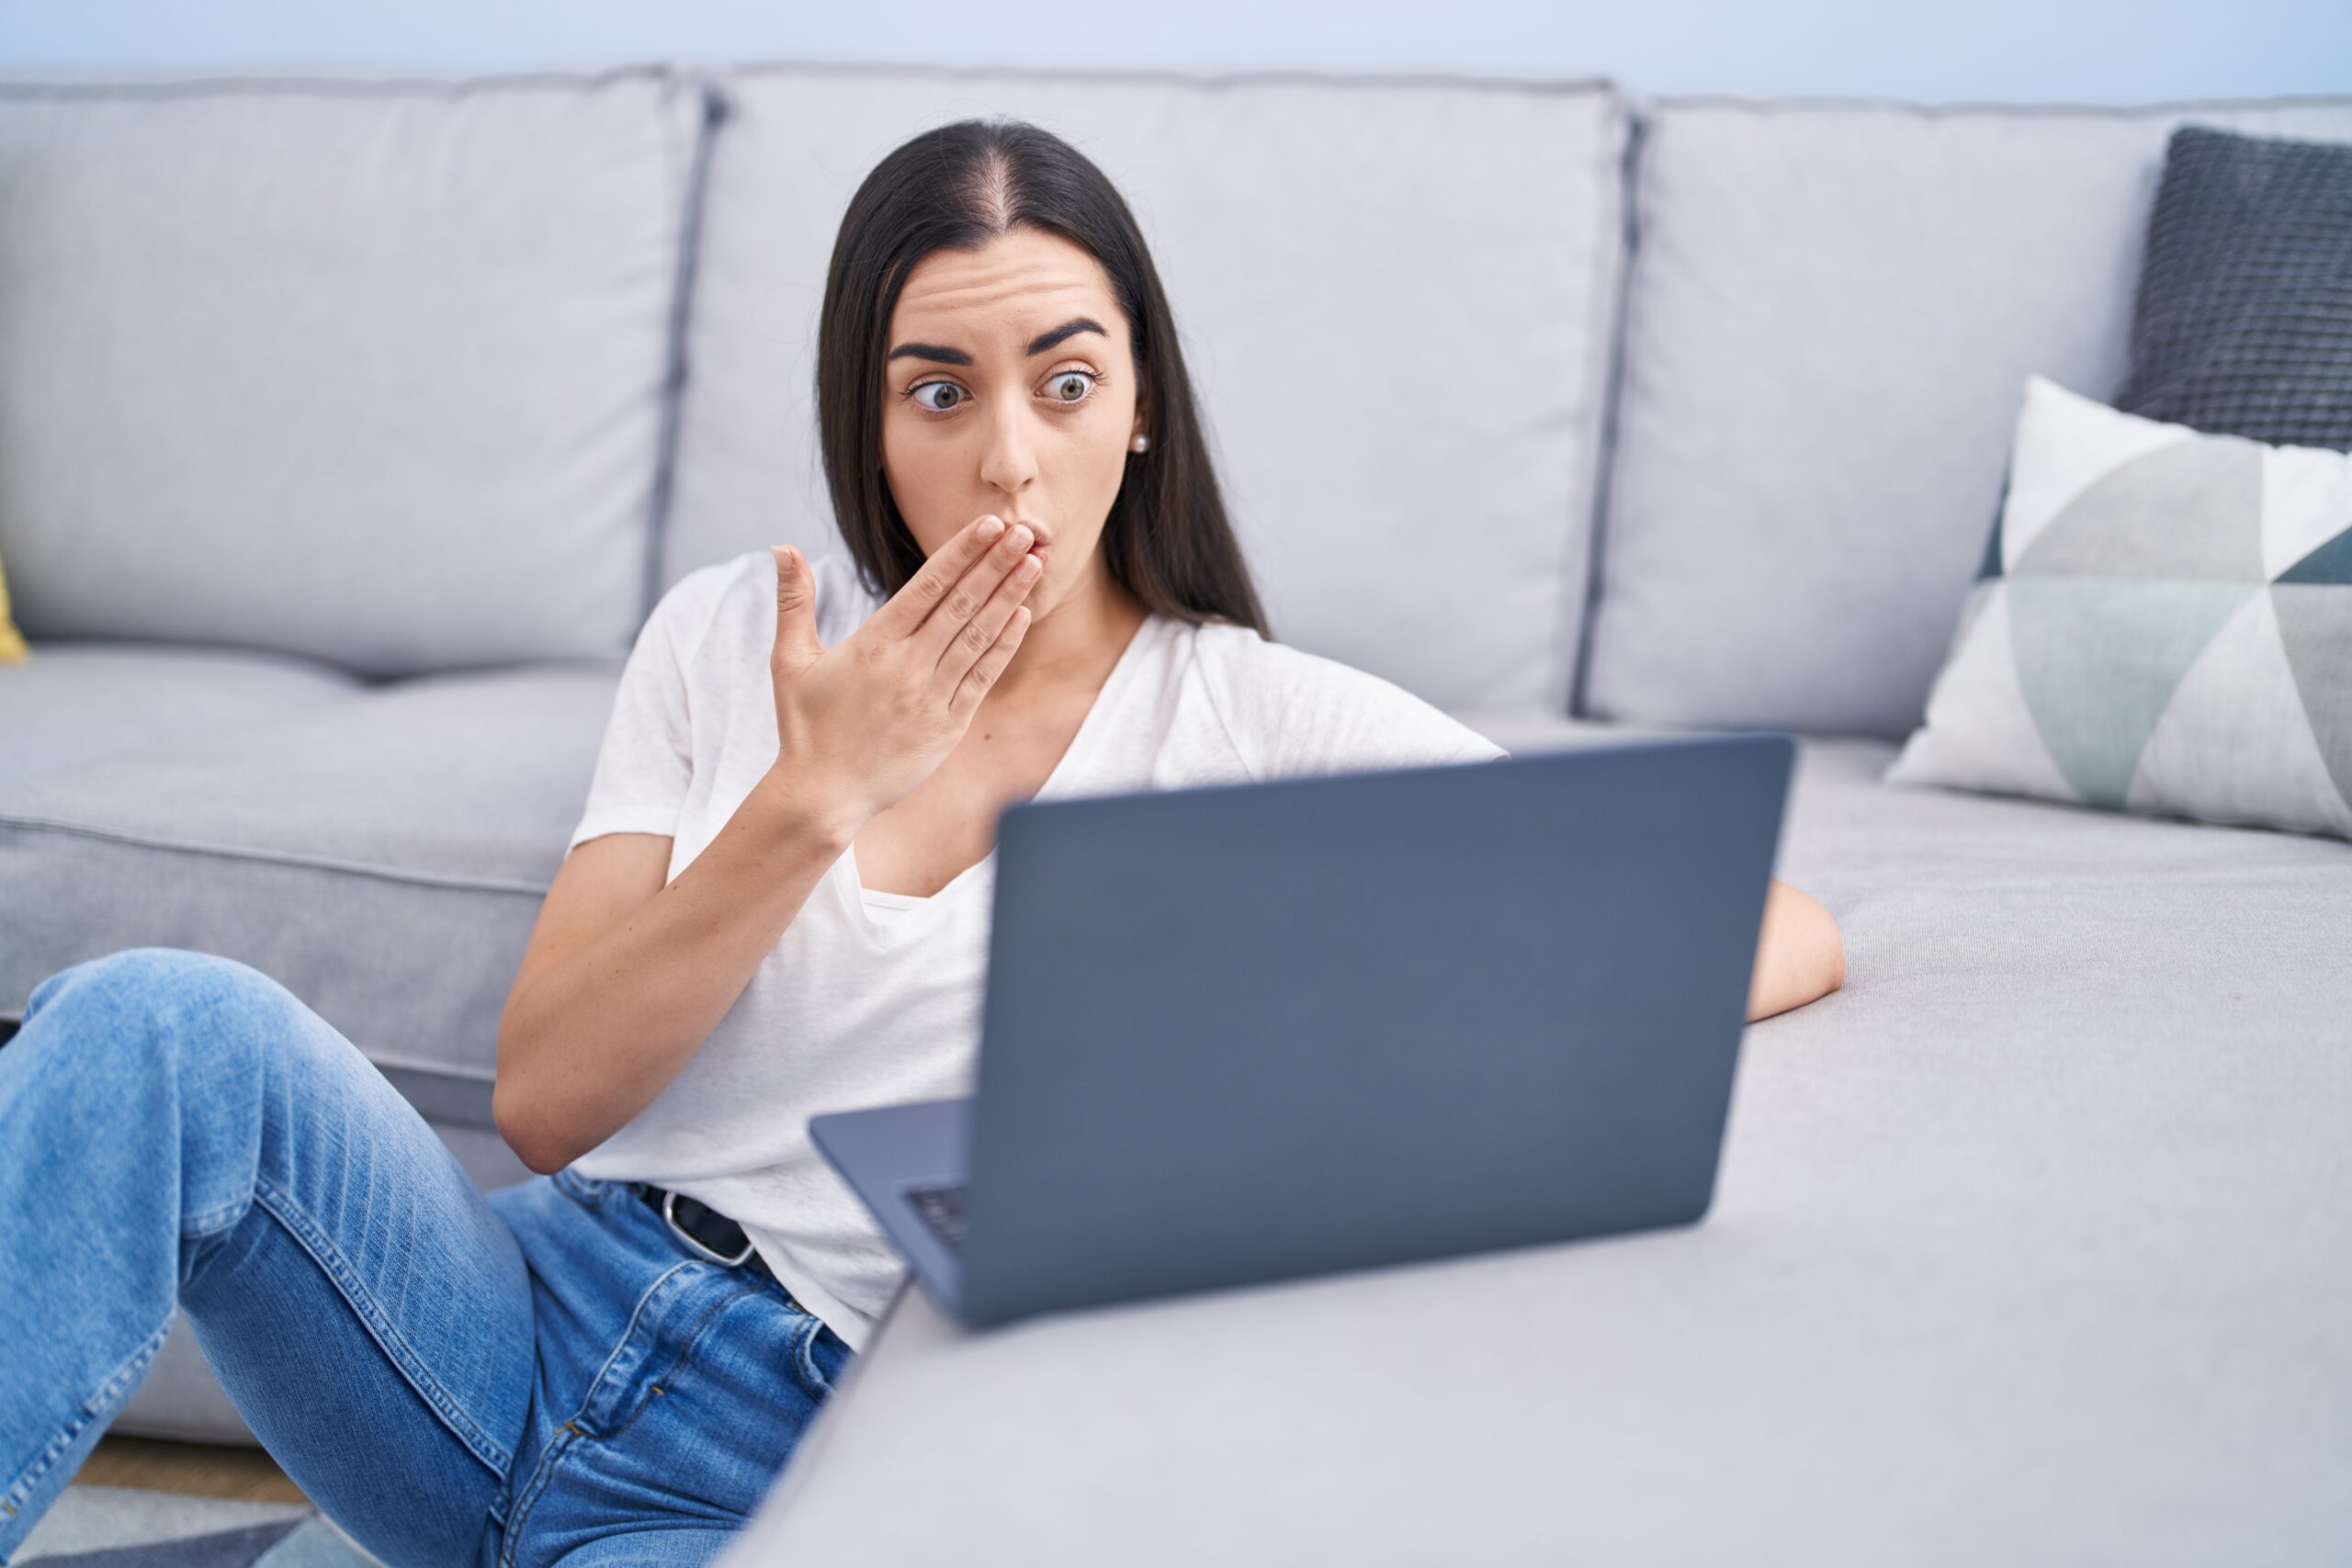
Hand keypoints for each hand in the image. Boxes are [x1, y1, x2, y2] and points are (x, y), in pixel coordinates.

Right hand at [765, 515, 1044, 827]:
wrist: (824, 795)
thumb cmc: (805, 727)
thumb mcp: (790, 660)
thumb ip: (794, 600)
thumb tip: (781, 546)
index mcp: (873, 643)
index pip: (927, 585)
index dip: (962, 552)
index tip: (990, 525)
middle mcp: (907, 666)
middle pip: (961, 604)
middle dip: (996, 564)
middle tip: (1028, 531)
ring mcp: (931, 697)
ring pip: (978, 636)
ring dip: (1009, 598)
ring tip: (1034, 564)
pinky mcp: (948, 726)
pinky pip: (982, 678)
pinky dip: (1003, 645)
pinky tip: (1021, 616)